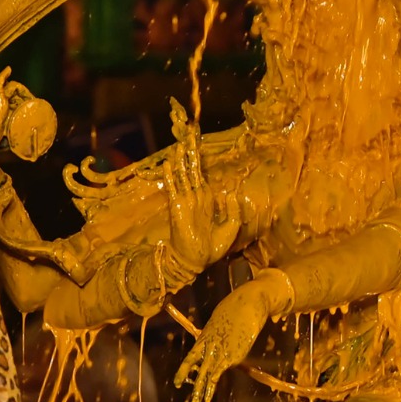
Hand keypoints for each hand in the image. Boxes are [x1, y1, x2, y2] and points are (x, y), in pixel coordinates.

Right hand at [163, 102, 241, 277]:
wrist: (196, 261)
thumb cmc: (213, 248)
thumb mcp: (231, 227)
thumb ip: (233, 210)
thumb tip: (232, 194)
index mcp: (207, 201)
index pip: (202, 177)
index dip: (200, 164)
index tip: (197, 149)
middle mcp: (196, 198)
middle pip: (192, 173)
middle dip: (190, 157)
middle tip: (187, 140)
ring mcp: (186, 201)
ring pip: (183, 177)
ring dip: (180, 162)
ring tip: (178, 147)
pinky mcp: (178, 207)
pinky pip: (174, 188)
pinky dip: (171, 176)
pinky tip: (168, 165)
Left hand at [173, 273, 284, 401]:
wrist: (248, 304)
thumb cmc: (235, 308)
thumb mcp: (220, 321)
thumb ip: (216, 334)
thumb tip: (215, 340)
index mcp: (205, 338)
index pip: (190, 358)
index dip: (183, 371)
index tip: (177, 383)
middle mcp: (210, 347)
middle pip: (198, 370)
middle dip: (195, 387)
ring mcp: (221, 352)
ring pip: (208, 375)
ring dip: (203, 391)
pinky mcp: (233, 355)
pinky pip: (219, 373)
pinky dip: (213, 385)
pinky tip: (209, 396)